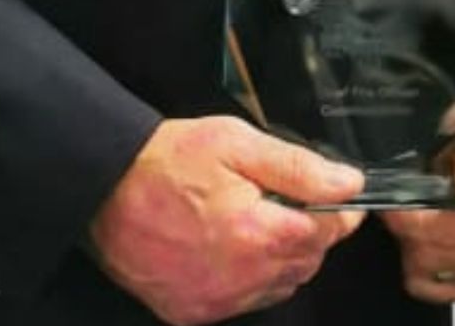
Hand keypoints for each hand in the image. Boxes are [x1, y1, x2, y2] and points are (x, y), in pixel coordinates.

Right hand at [89, 115, 365, 323]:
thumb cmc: (171, 161)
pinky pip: (242, 301)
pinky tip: (231, 246)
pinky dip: (248, 278)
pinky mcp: (191, 313)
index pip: (328, 234)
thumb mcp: (239, 144)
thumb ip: (300, 167)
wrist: (105, 188)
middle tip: (287, 200)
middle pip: (306, 263)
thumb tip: (349, 183)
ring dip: (281, 257)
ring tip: (256, 219)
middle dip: (309, 232)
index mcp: (258, 234)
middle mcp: (241, 278)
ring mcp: (215, 301)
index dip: (340, 211)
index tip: (340, 197)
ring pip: (278, 286)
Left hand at [385, 101, 454, 302]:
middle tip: (404, 200)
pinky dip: (419, 265)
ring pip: (430, 270)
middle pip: (439, 251)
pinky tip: (430, 235)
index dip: (421, 212)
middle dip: (413, 224)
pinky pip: (429, 288)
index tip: (401, 196)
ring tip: (422, 212)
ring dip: (415, 242)